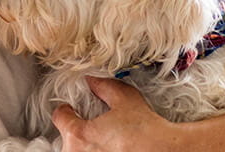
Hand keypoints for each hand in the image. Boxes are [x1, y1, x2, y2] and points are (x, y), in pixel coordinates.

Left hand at [51, 77, 187, 151]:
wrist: (165, 151)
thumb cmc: (146, 131)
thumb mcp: (124, 98)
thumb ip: (103, 86)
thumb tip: (92, 80)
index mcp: (79, 135)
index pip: (60, 118)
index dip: (66, 110)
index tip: (70, 109)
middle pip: (67, 140)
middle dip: (77, 132)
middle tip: (92, 127)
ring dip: (84, 147)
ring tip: (102, 142)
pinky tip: (108, 149)